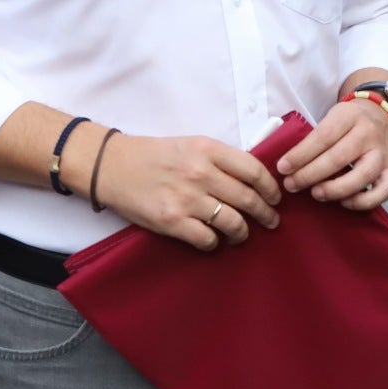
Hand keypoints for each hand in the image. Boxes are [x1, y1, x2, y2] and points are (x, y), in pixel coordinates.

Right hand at [95, 133, 282, 250]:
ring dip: (243, 232)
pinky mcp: (171, 221)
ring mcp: (186, 199)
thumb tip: (253, 179)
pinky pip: (207, 239)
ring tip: (242, 234)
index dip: (271, 188)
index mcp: (208, 149)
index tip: (275, 198)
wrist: (112, 166)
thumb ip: (220, 159)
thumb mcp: (191, 144)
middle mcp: (201, 173)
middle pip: (249, 199)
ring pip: (233, 223)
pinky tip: (213, 240)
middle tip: (271, 221)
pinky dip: (215, 243)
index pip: (255, 171)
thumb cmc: (154, 155)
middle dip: (266, 214)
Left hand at [274, 98, 387, 211]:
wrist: (381, 115)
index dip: (300, 155)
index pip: (322, 137)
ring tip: (315, 194)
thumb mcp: (331, 116)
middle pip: (338, 158)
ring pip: (362, 176)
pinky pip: (383, 191)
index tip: (282, 168)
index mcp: (349, 116)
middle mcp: (368, 134)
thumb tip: (288, 165)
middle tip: (291, 185)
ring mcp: (383, 153)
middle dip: (310, 175)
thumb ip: (314, 137)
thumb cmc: (349, 121)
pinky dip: (363, 202)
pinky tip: (344, 202)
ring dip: (335, 190)